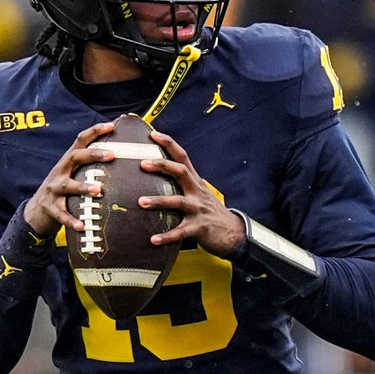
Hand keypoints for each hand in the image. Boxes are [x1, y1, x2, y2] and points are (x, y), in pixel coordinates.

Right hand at [22, 121, 117, 237]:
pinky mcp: (50, 208)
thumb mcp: (72, 175)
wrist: (35, 213)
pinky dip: (71, 220)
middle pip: (75, 157)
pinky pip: (61, 214)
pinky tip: (81, 226)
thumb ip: (89, 167)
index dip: (95, 131)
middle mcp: (60, 172)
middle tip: (112, 155)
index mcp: (68, 162)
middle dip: (93, 154)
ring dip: (83, 187)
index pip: (80, 141)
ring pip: (68, 186)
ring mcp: (53, 190)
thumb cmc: (62, 192)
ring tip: (98, 190)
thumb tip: (117, 157)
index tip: (112, 125)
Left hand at [139, 130, 243, 256]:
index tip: (153, 133)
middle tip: (143, 163)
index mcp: (195, 181)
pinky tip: (153, 239)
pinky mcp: (199, 228)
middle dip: (162, 165)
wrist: (233, 233)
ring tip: (141, 202)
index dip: (169, 143)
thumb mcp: (198, 193)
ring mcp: (198, 209)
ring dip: (158, 201)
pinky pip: (181, 232)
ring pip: (178, 201)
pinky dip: (167, 236)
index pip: (182, 157)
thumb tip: (158, 175)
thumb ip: (181, 184)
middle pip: (181, 172)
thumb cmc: (210, 212)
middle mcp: (196, 192)